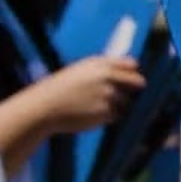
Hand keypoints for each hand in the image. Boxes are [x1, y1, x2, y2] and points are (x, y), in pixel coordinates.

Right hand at [24, 57, 144, 134]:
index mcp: (100, 64)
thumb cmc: (59, 89)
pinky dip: (108, 116)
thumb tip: (129, 70)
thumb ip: (103, 69)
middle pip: (137, 82)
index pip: (131, 65)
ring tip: (95, 106)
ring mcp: (108, 95)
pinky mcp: (106, 112)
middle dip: (135, 88)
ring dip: (117, 105)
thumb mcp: (80, 71)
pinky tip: (91, 114)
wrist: (43, 107)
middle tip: (129, 93)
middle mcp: (107, 77)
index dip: (133, 72)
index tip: (134, 77)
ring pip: (126, 101)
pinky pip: (116, 115)